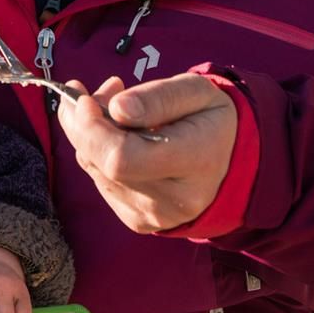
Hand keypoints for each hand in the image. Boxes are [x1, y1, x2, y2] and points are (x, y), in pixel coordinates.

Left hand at [58, 74, 236, 233]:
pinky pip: (102, 183)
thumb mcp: (196, 91)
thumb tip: (115, 109)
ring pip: (97, 172)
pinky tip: (118, 137)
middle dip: (83, 126)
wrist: (230, 162)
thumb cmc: (211, 118)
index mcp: (195, 160)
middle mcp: (176, 198)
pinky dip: (98, 155)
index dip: (93, 129)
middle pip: (105, 166)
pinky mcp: (139, 221)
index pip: (124, 157)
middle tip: (87, 94)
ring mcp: (155, 216)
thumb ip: (157, 97)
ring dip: (89, 137)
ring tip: (112, 109)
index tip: (84, 99)